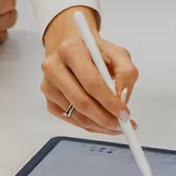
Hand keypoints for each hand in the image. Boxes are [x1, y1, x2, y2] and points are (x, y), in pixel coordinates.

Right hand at [40, 7, 137, 134]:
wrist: (72, 49)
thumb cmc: (93, 51)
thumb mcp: (116, 53)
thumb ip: (126, 72)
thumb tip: (122, 98)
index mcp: (70, 50)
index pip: (90, 82)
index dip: (109, 101)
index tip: (124, 112)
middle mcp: (54, 67)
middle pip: (81, 102)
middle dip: (105, 118)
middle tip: (122, 124)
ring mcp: (49, 86)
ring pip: (77, 115)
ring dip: (100, 125)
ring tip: (116, 124)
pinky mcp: (49, 101)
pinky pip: (72, 120)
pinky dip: (90, 126)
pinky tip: (102, 122)